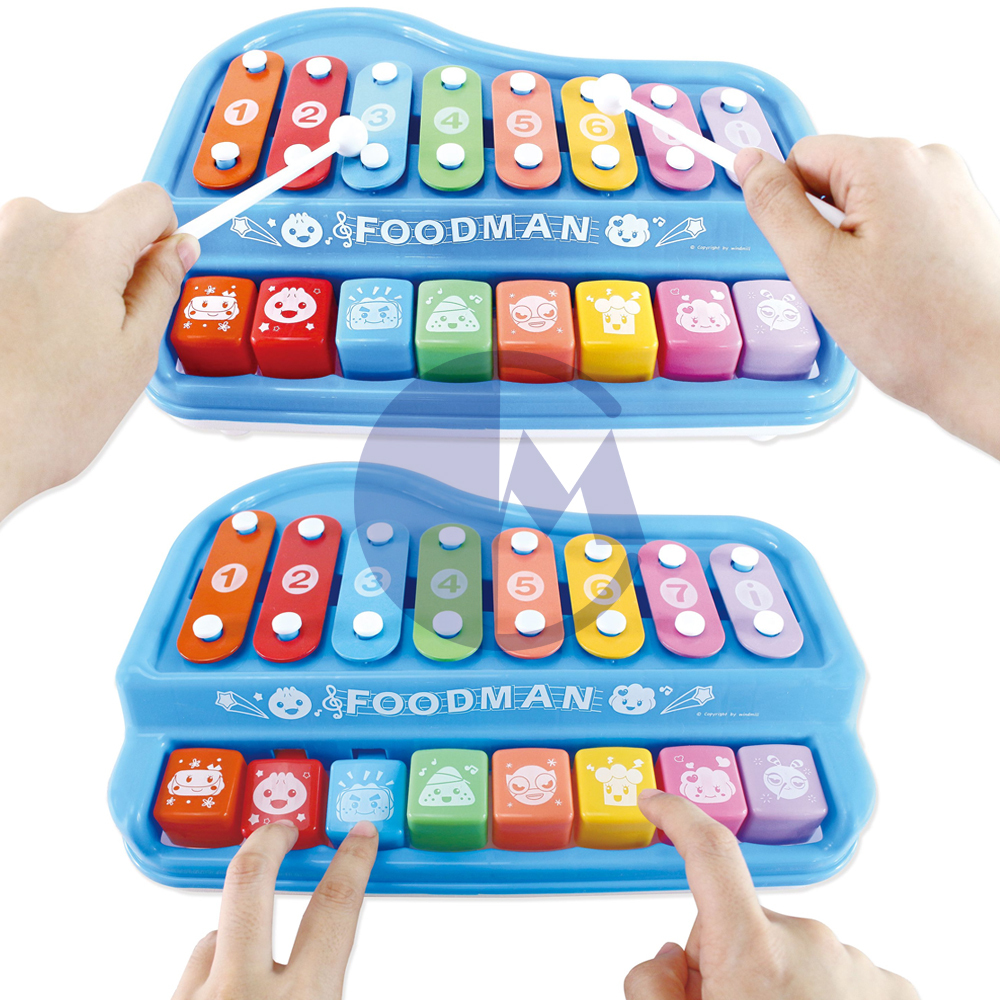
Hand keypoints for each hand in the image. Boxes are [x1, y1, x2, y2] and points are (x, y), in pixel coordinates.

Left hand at [0, 183, 198, 520]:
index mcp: (84, 244)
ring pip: (60, 245)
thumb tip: (177, 249)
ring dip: (73, 284)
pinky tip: (34, 343)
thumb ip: (162, 285)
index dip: (167, 237)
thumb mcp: (136, 350)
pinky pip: (23, 264)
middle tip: (109, 333)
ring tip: (65, 346)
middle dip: (115, 269)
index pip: (148, 201)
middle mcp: (30, 227)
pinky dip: (37, 295)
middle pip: (100, 224)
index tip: (164, 269)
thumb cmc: (48, 412)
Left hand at [173, 820, 377, 999]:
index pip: (335, 907)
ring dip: (230, 937)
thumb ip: (325, 990)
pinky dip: (207, 981)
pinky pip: (189, 981)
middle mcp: (242, 993)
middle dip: (267, 843)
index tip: (359, 837)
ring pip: (210, 939)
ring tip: (249, 957)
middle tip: (282, 828)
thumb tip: (326, 970)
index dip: (352, 861)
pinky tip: (220, 997)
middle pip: (250, 883)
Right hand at [625, 791, 917, 999]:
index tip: (656, 801)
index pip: (709, 854)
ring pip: (793, 953)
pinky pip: (838, 973)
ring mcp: (857, 965)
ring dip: (780, 987)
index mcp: (751, 953)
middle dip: (730, 961)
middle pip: (744, 924)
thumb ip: (652, 986)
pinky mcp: (894, 989)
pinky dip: (823, 999)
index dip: (678, 817)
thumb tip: (672, 958)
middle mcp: (809, 943)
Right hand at [735, 137, 999, 458]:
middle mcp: (927, 164)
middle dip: (825, 232)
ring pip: (868, 207)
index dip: (789, 211)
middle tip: (846, 285)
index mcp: (888, 163)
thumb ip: (775, 207)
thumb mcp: (817, 268)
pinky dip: (890, 259)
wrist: (989, 370)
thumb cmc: (918, 332)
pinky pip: (901, 226)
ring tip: (879, 295)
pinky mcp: (962, 221)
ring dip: (856, 249)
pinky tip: (902, 295)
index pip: (802, 157)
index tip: (807, 256)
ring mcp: (951, 192)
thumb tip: (749, 163)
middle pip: (836, 181)